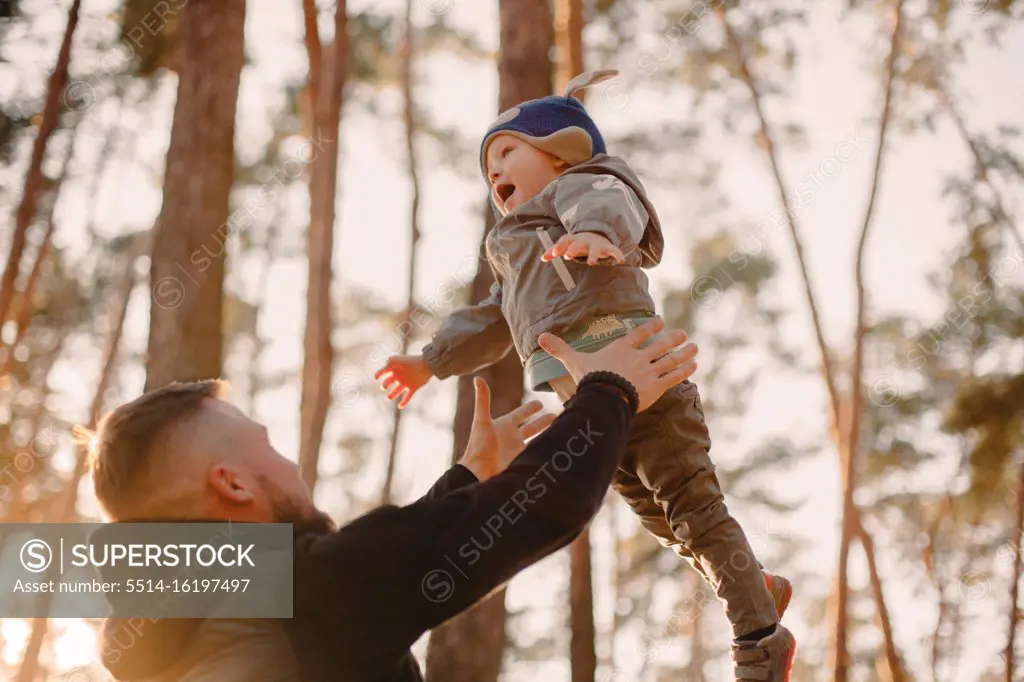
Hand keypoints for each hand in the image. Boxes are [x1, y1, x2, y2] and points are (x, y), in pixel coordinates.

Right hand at [374, 355, 432, 407]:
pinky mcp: (413, 388)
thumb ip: (387, 364)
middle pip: (388, 383)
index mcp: (395, 369)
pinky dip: (404, 402)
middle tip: (384, 387)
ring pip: (396, 392)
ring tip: (388, 398)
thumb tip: (381, 371)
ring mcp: (406, 383)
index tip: (376, 378)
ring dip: (391, 396)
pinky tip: (400, 406)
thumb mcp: (396, 360)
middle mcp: (399, 376)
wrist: (426, 365)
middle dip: (384, 386)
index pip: (383, 372)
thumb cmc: (410, 361)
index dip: (378, 375)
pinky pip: (407, 397)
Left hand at [459, 377, 555, 480]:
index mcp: (505, 425)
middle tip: (554, 415)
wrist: (479, 472)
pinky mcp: (523, 460)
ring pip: (537, 439)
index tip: (540, 403)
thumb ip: (483, 399)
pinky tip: (557, 447)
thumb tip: (477, 378)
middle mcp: (513, 437)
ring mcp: (518, 449)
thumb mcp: (482, 420)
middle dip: (543, 421)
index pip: (521, 414)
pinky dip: (546, 449)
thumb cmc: (479, 446)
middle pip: (532, 427)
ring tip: (560, 429)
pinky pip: (537, 453)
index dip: (530, 408)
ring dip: (547, 434)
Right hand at [536, 317, 696, 411]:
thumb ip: (561, 349)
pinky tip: (694, 365)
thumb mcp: (574, 361)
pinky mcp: (656, 386)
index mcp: (621, 348)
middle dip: (672, 338)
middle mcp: (638, 357)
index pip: (639, 334)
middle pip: (659, 344)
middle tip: (683, 334)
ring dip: (684, 352)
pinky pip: (674, 376)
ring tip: (694, 346)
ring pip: (671, 359)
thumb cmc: (589, 378)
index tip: (661, 321)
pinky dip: (685, 370)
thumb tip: (540, 337)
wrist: (604, 396)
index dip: (651, 327)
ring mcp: (649, 371)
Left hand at [541, 232, 624, 265]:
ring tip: (591, 263)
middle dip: (573, 249)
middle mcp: (584, 241)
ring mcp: (596, 244)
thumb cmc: (577, 243)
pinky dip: (618, 255)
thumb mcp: (565, 245)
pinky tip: (621, 261)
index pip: (564, 241)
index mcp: (573, 240)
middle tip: (568, 256)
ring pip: (595, 249)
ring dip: (593, 255)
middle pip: (578, 244)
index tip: (554, 254)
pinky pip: (614, 251)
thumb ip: (553, 251)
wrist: (596, 234)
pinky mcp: (607, 248)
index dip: (559, 247)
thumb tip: (542, 258)